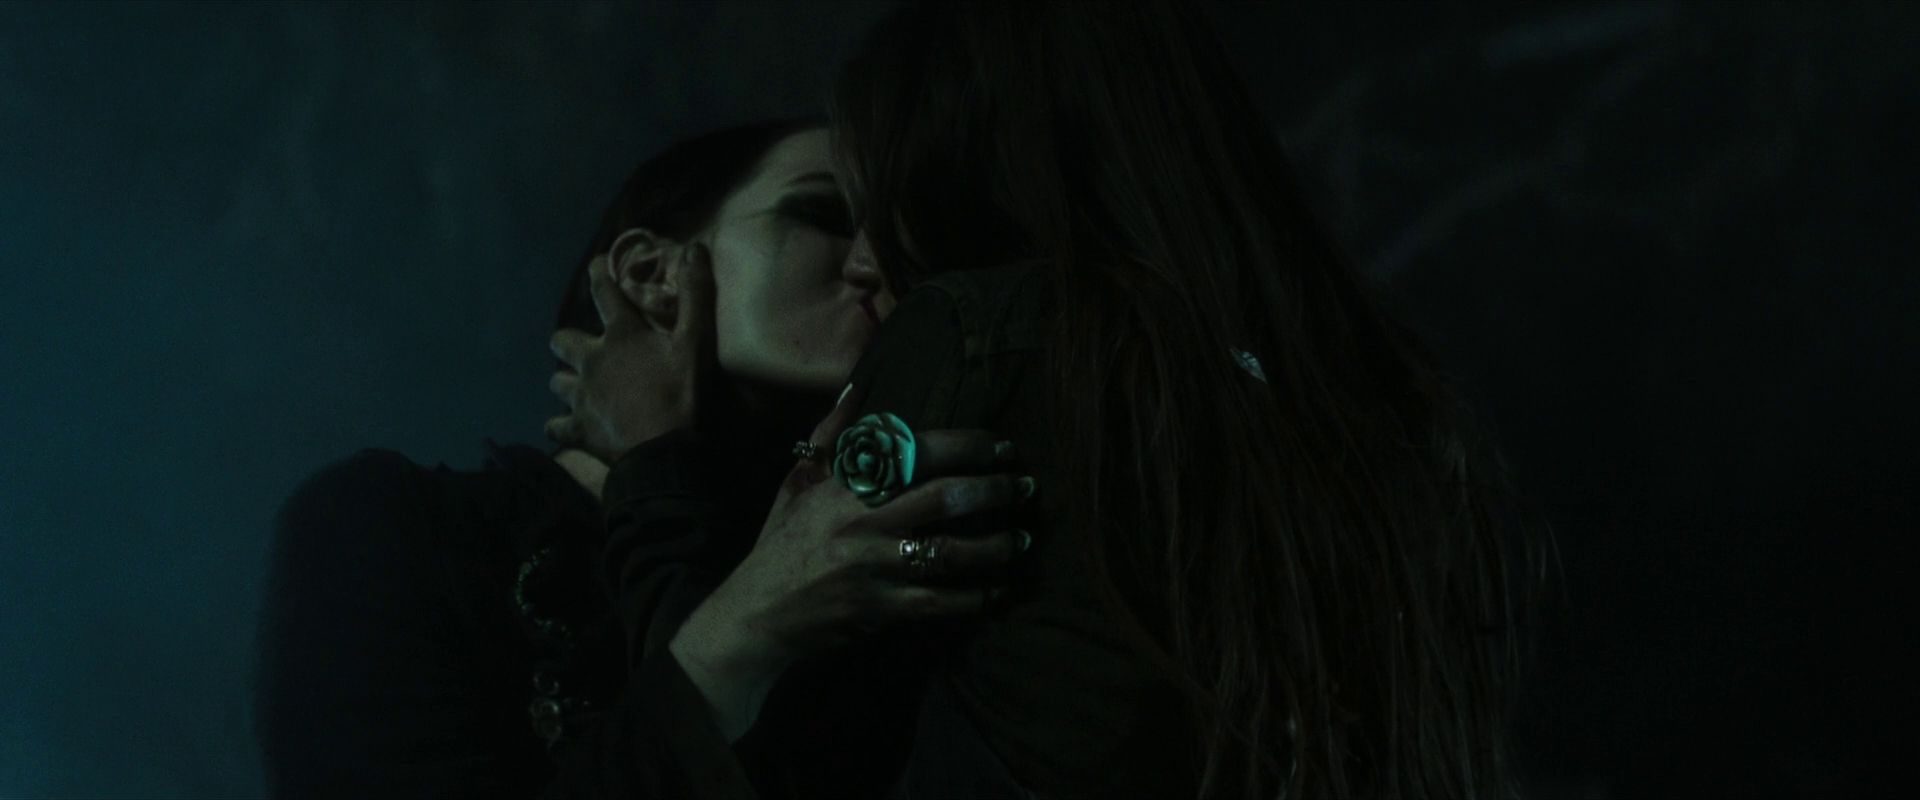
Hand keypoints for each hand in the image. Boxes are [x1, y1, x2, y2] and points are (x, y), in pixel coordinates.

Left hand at [546, 240, 715, 464]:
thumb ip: (695, 295)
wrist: (662, 450)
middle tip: (581, 346)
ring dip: (565, 381)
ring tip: (577, 386)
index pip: (604, 292)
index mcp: (620, 335)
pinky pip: (556, 426)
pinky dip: (559, 426)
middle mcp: (591, 360)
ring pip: (556, 382)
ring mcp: (580, 396)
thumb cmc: (680, 392)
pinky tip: (566, 427)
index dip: (599, 273)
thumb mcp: (696, 341)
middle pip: (562, 340)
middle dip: (566, 341)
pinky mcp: (578, 428)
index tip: (597, 263)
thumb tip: (695, 248)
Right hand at [669, 384, 1034, 714]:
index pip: (915, 452)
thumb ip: (831, 438)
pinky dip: (977, 597)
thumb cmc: (781, 544)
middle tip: (1026, 486)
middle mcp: (862, 522)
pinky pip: (941, 602)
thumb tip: (856, 391)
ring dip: (996, 545)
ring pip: (951, 552)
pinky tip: (999, 589)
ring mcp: (874, 568)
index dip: (965, 445)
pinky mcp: (881, 610)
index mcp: (845, 486)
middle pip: (944, 498)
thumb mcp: (797, 484)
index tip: (999, 445)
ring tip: (1023, 538)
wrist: (756, 614)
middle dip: (994, 490)